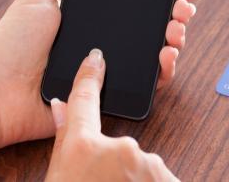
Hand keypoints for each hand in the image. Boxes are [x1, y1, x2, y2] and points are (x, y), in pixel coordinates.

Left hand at [0, 0, 202, 146]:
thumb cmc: (12, 45)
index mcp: (90, 15)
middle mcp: (104, 39)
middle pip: (150, 23)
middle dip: (175, 10)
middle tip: (184, 5)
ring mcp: (109, 67)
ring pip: (154, 51)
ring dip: (174, 37)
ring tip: (176, 27)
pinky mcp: (110, 93)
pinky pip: (146, 83)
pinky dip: (163, 69)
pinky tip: (166, 54)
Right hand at [46, 49, 178, 180]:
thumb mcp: (59, 173)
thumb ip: (64, 136)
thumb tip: (59, 107)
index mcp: (85, 145)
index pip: (85, 100)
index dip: (90, 77)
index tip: (95, 59)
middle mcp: (120, 148)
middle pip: (121, 143)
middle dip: (118, 161)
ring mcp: (148, 165)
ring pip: (143, 163)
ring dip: (136, 178)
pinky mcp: (169, 179)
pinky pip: (161, 178)